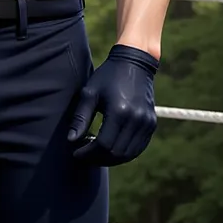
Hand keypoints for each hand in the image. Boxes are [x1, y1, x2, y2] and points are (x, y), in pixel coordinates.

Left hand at [67, 44, 158, 165]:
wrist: (135, 62)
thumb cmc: (108, 76)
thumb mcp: (90, 92)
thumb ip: (80, 117)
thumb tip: (71, 140)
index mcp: (119, 111)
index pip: (103, 145)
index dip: (88, 153)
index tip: (76, 153)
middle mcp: (136, 119)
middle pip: (116, 153)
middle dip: (97, 159)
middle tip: (84, 155)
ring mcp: (146, 123)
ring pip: (128, 154)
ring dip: (110, 159)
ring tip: (95, 153)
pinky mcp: (151, 124)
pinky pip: (138, 148)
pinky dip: (124, 153)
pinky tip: (110, 149)